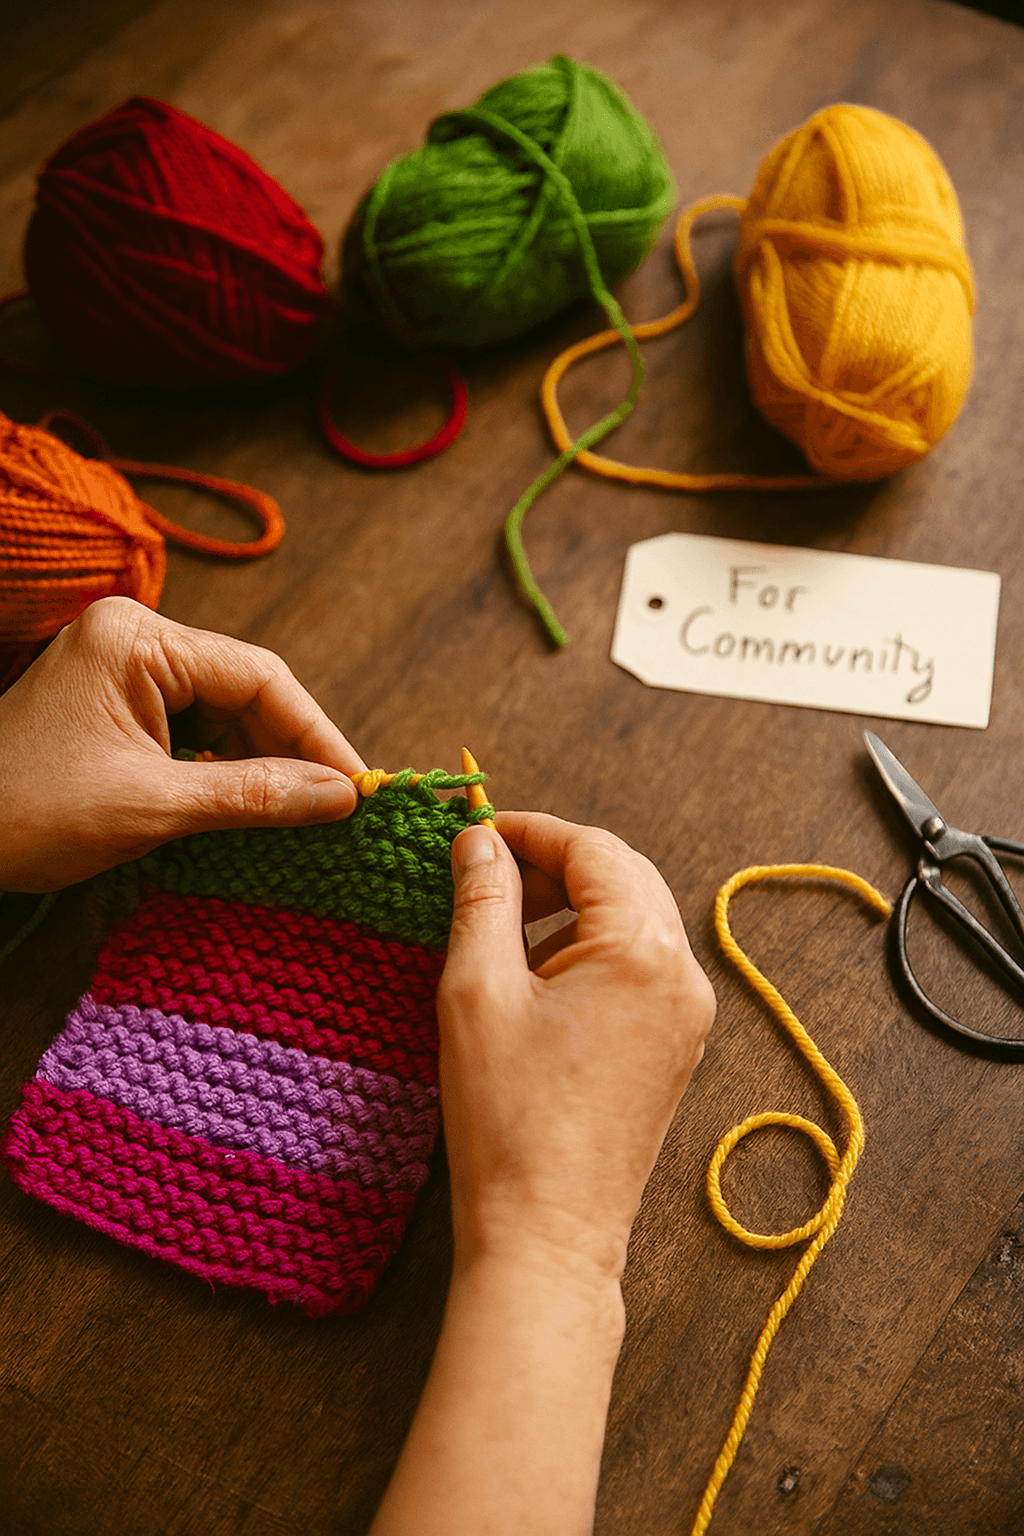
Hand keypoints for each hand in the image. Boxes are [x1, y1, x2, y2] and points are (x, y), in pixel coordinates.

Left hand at [0, 597, 366, 891]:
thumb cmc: (29, 814)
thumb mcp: (153, 807)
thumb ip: (255, 794)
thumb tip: (340, 796)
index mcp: (135, 639)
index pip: (257, 675)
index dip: (316, 733)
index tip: (358, 787)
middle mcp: (132, 638)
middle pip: (244, 689)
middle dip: (291, 751)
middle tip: (340, 808)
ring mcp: (122, 669)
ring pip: (223, 713)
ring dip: (261, 763)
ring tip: (304, 814)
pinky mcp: (116, 704)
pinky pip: (191, 728)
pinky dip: (223, 769)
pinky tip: (252, 806)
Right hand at [371, 812, 714, 1535]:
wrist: (548, 1233)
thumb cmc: (506, 1117)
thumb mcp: (477, 990)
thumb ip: (482, 899)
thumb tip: (479, 840)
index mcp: (642, 950)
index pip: (593, 849)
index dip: (530, 830)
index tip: (476, 832)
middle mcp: (684, 974)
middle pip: (625, 875)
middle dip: (557, 863)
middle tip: (489, 874)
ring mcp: (688, 1015)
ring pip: (637, 918)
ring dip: (576, 905)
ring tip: (506, 926)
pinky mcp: (677, 1048)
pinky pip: (643, 966)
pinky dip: (595, 948)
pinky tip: (541, 975)